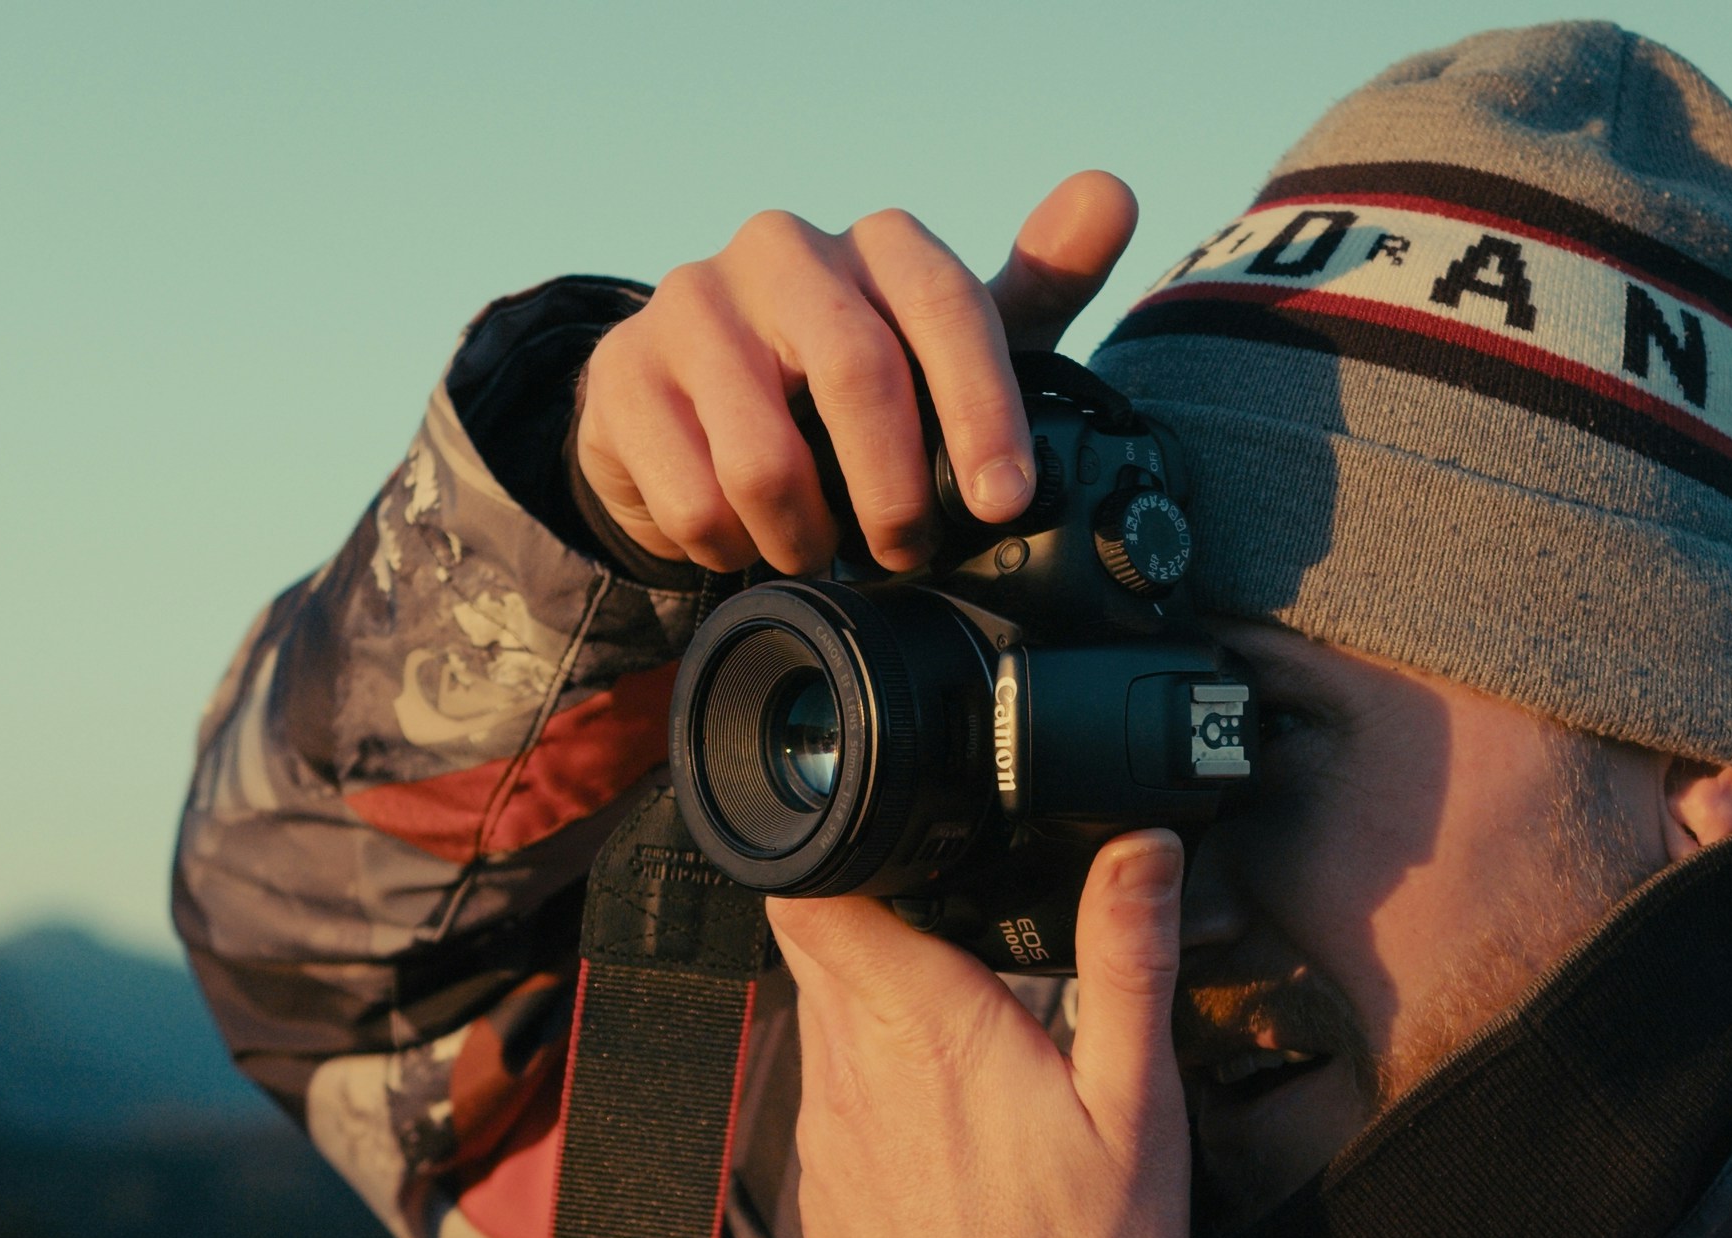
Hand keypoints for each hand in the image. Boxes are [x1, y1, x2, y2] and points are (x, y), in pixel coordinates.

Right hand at [576, 172, 1140, 574]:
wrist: (693, 405)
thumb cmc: (848, 379)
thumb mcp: (950, 342)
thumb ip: (1038, 281)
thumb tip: (1109, 192)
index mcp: (876, 244)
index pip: (946, 306)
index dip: (983, 410)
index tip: (1003, 501)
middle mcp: (780, 250)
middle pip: (857, 373)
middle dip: (896, 491)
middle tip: (907, 552)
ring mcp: (690, 304)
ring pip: (764, 454)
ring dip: (805, 532)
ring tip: (817, 548)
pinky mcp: (623, 372)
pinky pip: (692, 493)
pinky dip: (728, 543)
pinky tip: (742, 537)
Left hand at [767, 831, 1189, 1237]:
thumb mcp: (1137, 1102)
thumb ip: (1128, 960)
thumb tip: (1140, 846)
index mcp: (922, 1023)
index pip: (818, 892)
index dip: (837, 847)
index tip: (889, 832)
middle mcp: (848, 1069)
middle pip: (818, 943)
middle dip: (872, 914)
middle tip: (956, 926)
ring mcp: (824, 1136)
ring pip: (824, 1021)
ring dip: (878, 1005)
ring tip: (968, 1030)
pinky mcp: (821, 1194)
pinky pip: (832, 1104)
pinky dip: (876, 1088)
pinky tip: (948, 1128)